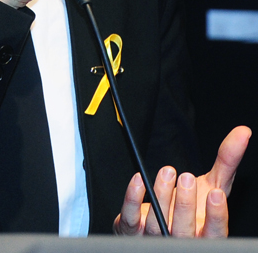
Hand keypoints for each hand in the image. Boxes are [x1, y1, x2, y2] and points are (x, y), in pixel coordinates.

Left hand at [113, 126, 251, 236]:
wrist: (163, 219)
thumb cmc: (193, 206)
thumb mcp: (213, 184)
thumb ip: (227, 162)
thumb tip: (243, 132)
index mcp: (205, 235)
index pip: (214, 234)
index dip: (216, 217)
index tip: (215, 194)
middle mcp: (181, 241)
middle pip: (184, 231)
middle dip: (185, 204)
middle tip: (187, 177)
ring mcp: (156, 238)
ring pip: (158, 224)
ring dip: (162, 196)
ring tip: (167, 173)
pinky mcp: (133, 230)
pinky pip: (131, 218)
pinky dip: (134, 198)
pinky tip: (140, 180)